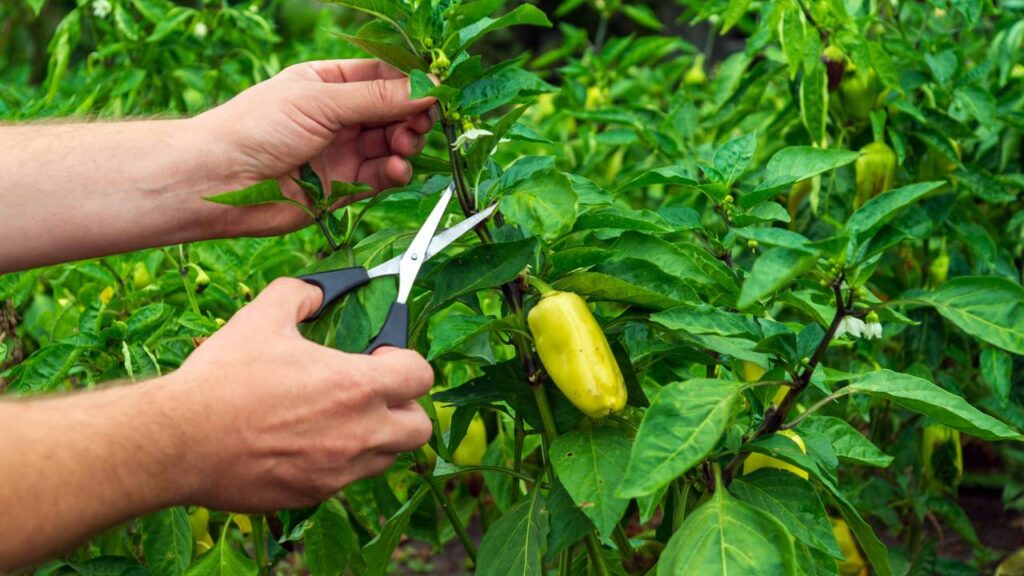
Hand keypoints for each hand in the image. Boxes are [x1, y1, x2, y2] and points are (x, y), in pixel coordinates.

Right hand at [168, 278, 433, 510]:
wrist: (180, 440)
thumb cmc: (223, 378)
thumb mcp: (261, 318)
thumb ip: (299, 295)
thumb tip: (318, 291)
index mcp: (356, 386)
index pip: (421, 376)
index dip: (406, 362)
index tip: (380, 357)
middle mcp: (359, 434)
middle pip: (419, 428)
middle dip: (405, 407)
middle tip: (372, 393)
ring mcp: (338, 471)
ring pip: (386, 458)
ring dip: (375, 437)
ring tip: (338, 418)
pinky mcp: (313, 494)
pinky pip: (345, 480)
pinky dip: (338, 462)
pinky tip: (305, 443)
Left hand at [198, 59, 436, 236]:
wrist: (220, 183)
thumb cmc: (257, 128)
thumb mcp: (321, 101)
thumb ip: (378, 98)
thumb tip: (429, 86)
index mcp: (327, 83)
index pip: (382, 75)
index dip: (411, 82)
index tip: (438, 89)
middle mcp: (337, 116)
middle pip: (393, 111)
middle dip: (412, 115)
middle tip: (422, 122)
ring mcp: (341, 152)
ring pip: (391, 145)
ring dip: (405, 144)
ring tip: (403, 146)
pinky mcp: (343, 187)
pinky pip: (380, 177)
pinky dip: (394, 172)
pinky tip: (395, 169)